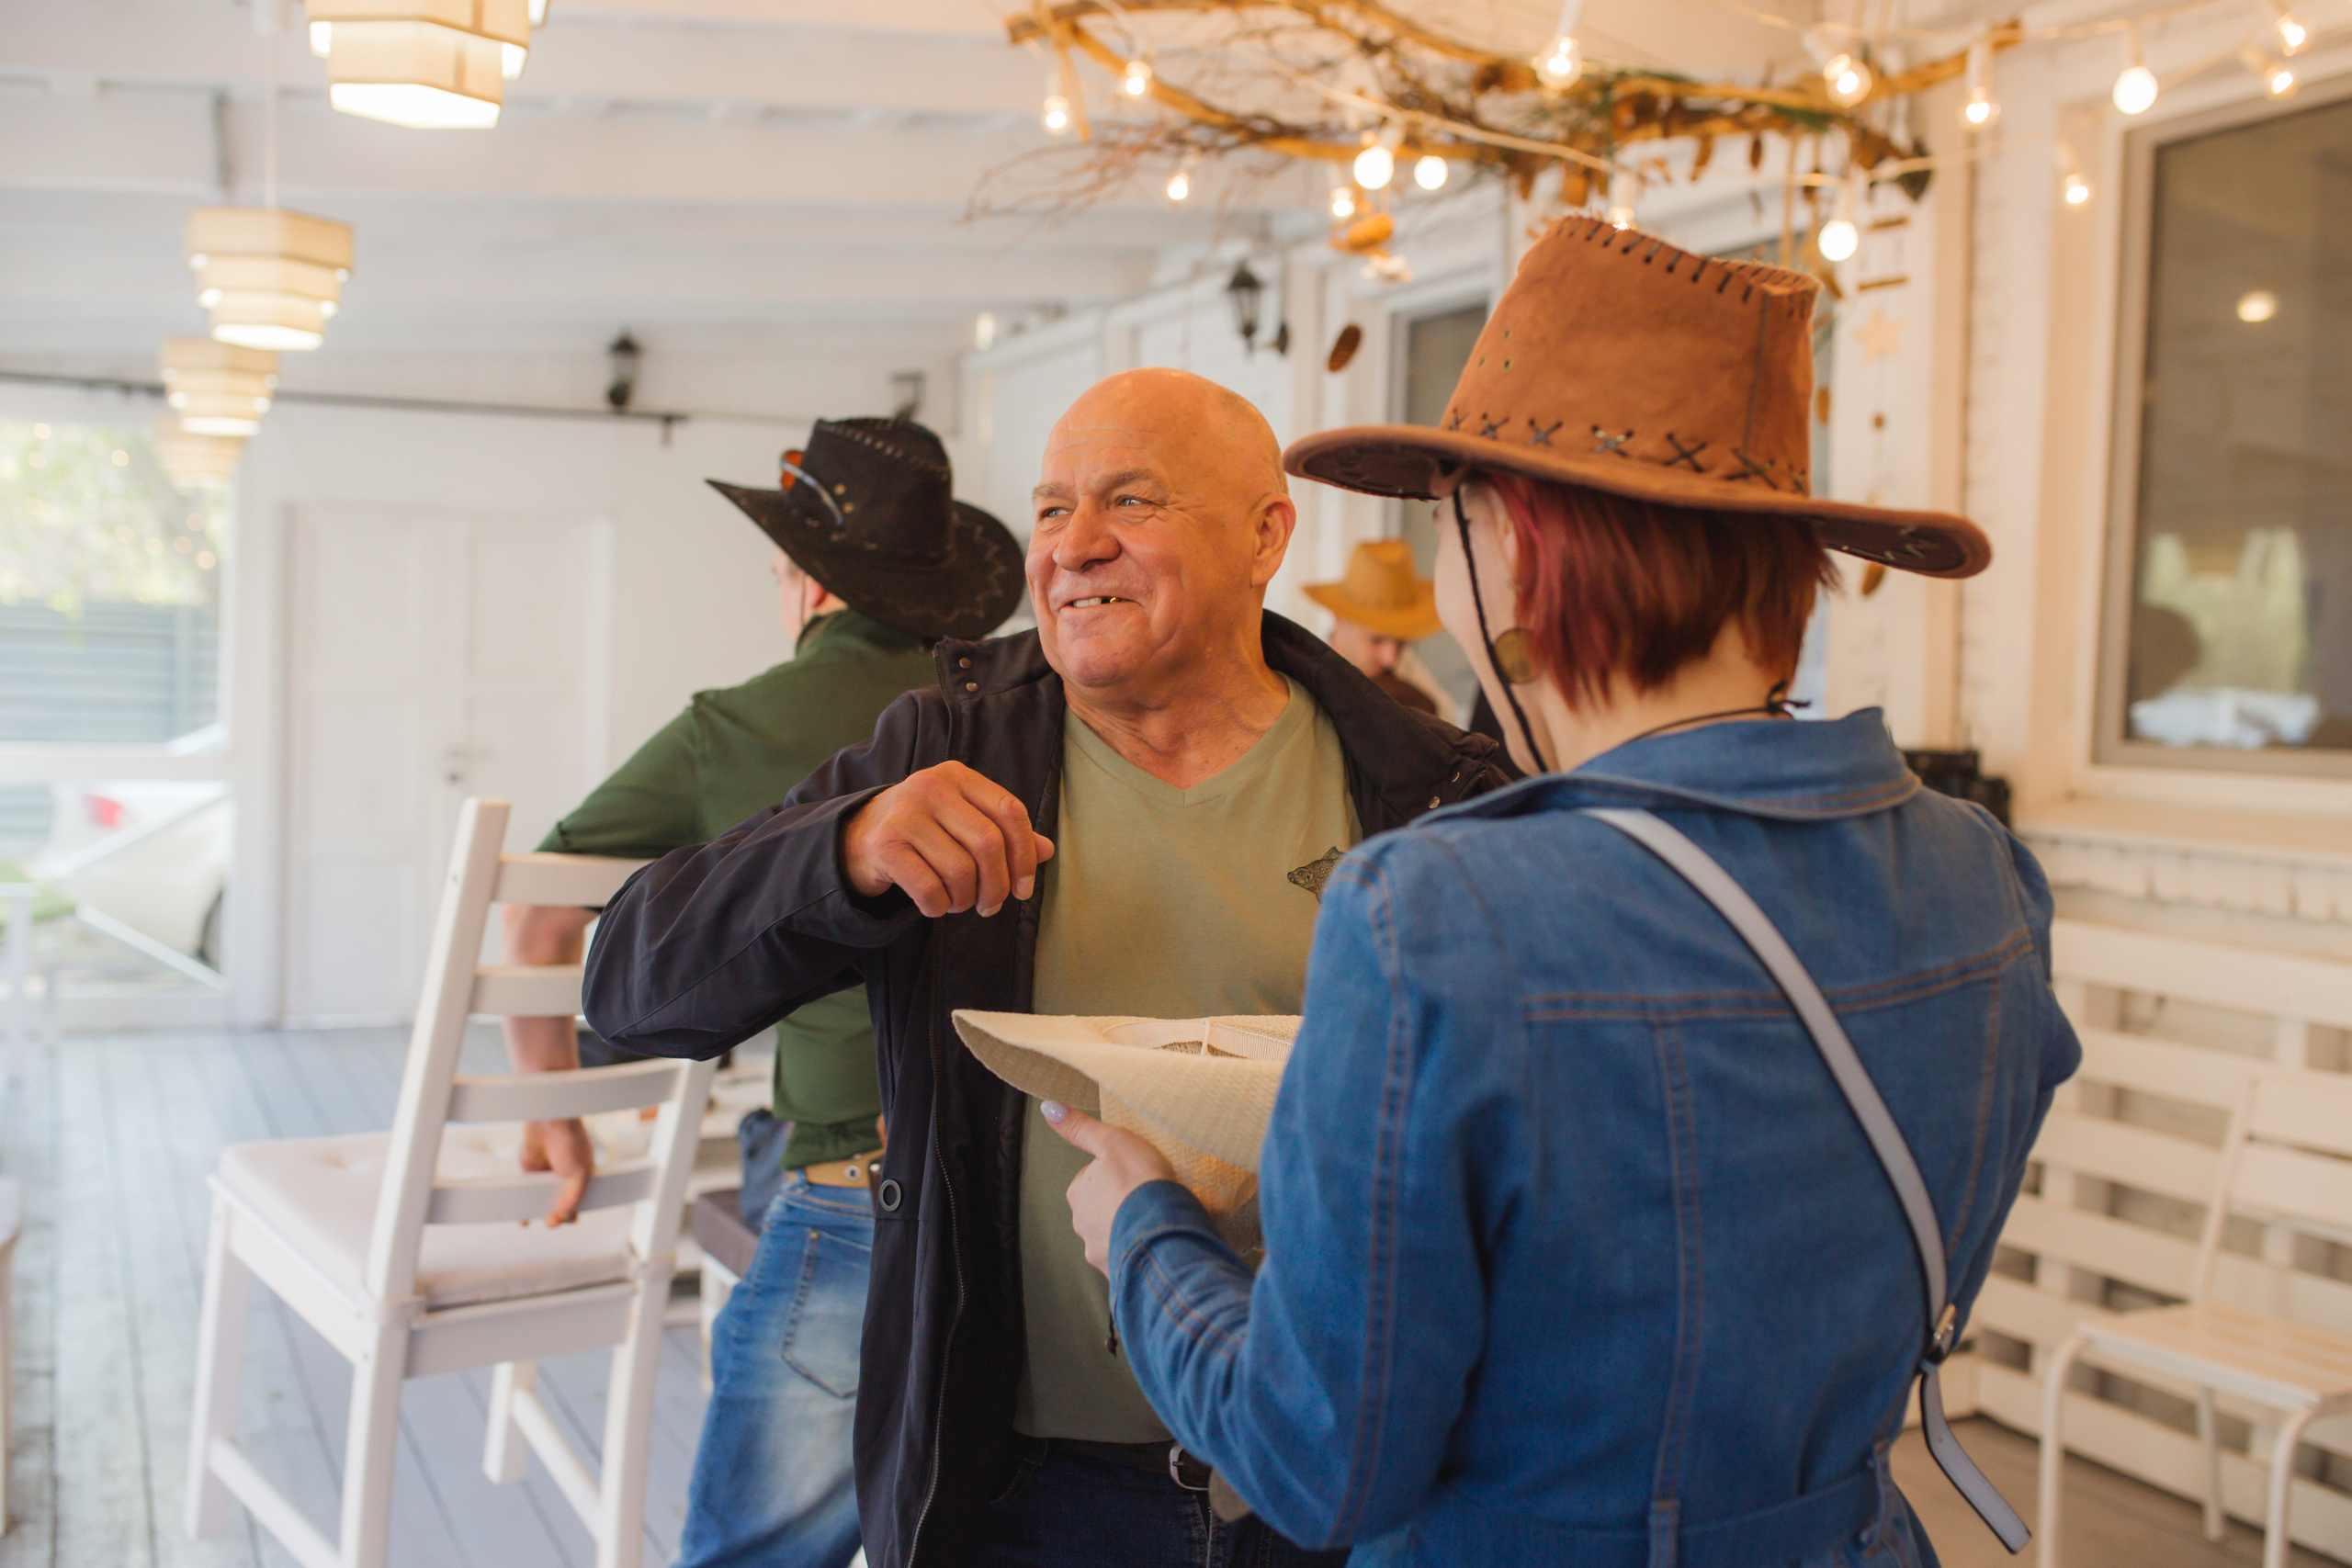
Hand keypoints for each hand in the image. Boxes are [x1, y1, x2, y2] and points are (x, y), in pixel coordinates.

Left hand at [519, 1117, 594, 1226]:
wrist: (549, 1124)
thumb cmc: (569, 1142)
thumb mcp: (579, 1173)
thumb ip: (574, 1196)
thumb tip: (564, 1215)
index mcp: (581, 1179)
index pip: (579, 1204)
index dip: (573, 1214)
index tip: (568, 1219)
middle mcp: (564, 1180)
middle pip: (560, 1207)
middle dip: (557, 1218)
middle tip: (552, 1220)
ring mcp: (547, 1178)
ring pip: (543, 1203)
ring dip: (540, 1215)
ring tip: (538, 1220)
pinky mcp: (530, 1174)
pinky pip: (527, 1194)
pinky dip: (524, 1206)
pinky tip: (523, 1219)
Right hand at [841, 761, 1055, 918]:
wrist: (859, 837)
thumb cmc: (925, 831)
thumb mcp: (963, 822)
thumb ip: (1004, 833)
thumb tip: (1046, 850)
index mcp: (958, 776)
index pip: (1010, 811)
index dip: (1024, 855)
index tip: (1024, 888)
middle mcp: (931, 787)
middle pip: (988, 844)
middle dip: (997, 885)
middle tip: (991, 905)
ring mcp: (905, 815)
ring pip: (960, 870)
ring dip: (967, 899)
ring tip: (960, 903)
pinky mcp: (885, 846)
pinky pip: (930, 889)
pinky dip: (940, 907)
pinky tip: (936, 905)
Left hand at [1042, 1100, 1177, 1274]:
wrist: (1163, 1235)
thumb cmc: (1140, 1183)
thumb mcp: (1113, 1141)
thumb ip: (1080, 1127)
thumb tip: (1049, 1108)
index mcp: (1078, 1193)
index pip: (1092, 1177)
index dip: (1116, 1172)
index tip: (1135, 1173)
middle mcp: (1081, 1225)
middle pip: (1100, 1207)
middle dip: (1119, 1203)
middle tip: (1146, 1196)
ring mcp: (1099, 1251)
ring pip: (1113, 1234)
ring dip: (1129, 1229)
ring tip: (1154, 1221)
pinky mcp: (1119, 1273)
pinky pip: (1127, 1258)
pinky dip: (1138, 1251)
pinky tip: (1156, 1243)